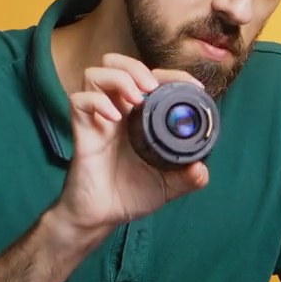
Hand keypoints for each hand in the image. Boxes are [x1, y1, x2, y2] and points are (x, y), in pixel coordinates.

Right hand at [48, 53, 209, 241]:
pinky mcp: (81, 130)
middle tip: (151, 88)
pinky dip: (96, 102)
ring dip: (119, 78)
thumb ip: (188, 178)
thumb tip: (202, 168)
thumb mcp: (167, 187)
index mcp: (137, 116)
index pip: (149, 77)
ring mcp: (97, 119)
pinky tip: (114, 117)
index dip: (170, 74)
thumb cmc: (129, 196)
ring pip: (94, 74)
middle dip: (135, 67)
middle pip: (115, 63)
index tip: (190, 85)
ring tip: (136, 99)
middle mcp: (116, 110)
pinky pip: (78, 101)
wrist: (100, 218)